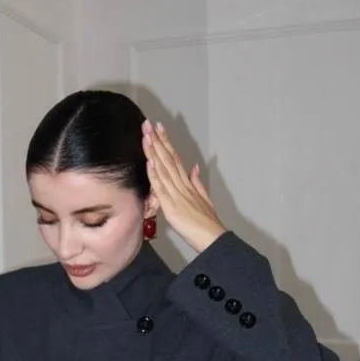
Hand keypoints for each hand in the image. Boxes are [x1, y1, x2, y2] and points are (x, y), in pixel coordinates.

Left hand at [142, 120, 225, 253]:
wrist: (212, 237)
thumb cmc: (207, 223)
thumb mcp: (204, 199)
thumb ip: (198, 182)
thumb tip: (195, 167)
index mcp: (187, 183)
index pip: (174, 158)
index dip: (166, 142)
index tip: (158, 128)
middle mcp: (182, 185)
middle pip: (168, 158)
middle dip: (157, 140)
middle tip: (148, 123)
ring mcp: (176, 194)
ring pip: (163, 168)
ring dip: (154, 151)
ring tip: (146, 135)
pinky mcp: (171, 206)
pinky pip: (162, 187)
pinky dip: (155, 174)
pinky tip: (150, 161)